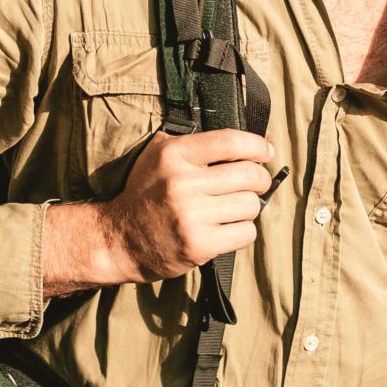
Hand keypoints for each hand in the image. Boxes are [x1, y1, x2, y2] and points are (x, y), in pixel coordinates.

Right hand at [42, 130, 275, 295]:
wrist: (121, 239)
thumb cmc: (146, 193)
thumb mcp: (157, 155)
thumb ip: (192, 143)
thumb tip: (242, 142)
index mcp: (174, 154)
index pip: (231, 141)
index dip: (258, 146)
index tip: (265, 152)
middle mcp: (182, 183)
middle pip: (249, 175)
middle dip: (260, 179)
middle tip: (256, 183)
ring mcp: (191, 216)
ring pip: (250, 205)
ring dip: (249, 207)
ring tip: (235, 208)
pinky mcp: (199, 245)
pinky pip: (245, 233)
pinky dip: (244, 230)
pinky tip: (229, 227)